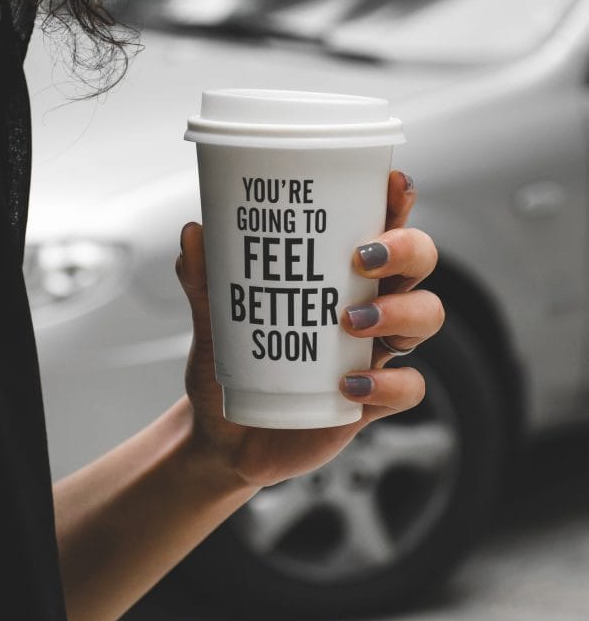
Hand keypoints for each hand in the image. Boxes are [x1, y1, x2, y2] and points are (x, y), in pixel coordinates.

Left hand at [176, 170, 443, 489]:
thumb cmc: (231, 367)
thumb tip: (194, 233)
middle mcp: (368, 305)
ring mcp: (375, 352)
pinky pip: (408, 388)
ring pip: (426, 317)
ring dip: (400, 312)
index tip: (392, 184)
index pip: (381, 226)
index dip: (397, 202)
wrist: (224, 437)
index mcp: (337, 274)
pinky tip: (349, 385)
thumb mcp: (212, 320)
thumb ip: (203, 279)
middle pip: (419, 264)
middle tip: (362, 258)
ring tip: (349, 322)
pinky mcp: (373, 401)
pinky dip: (387, 384)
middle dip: (407, 251)